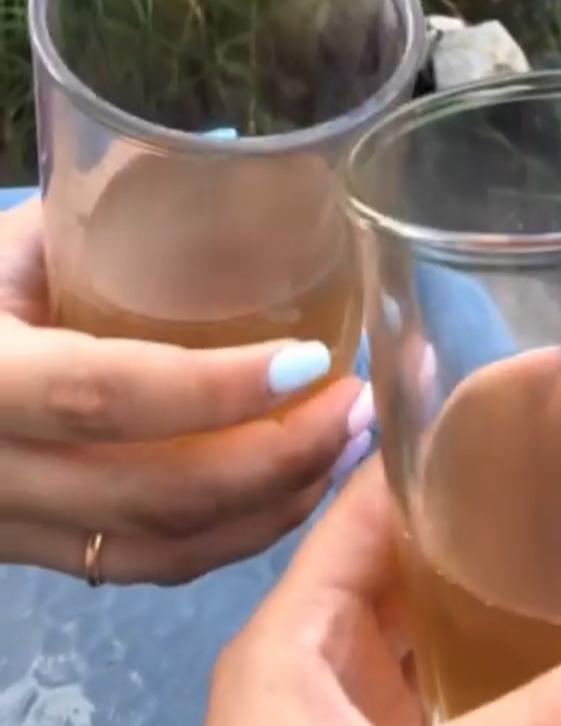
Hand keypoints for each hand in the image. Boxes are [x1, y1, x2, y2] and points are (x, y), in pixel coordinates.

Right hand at [0, 198, 372, 583]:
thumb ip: (88, 214)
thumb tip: (225, 156)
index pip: (106, 395)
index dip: (214, 389)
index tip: (314, 360)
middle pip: (151, 496)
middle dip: (277, 461)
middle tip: (360, 408)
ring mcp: (3, 529)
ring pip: (155, 551)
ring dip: (268, 510)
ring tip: (345, 450)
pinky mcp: (22, 558)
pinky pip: (136, 570)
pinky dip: (224, 542)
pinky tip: (286, 496)